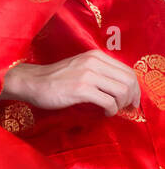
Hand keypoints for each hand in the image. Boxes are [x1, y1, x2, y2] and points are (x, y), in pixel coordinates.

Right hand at [1, 50, 141, 116]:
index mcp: (96, 55)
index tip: (132, 100)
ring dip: (122, 105)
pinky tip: (105, 112)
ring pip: (122, 92)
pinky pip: (109, 102)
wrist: (32, 82)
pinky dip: (111, 111)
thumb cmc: (57, 78)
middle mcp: (94, 62)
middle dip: (132, 98)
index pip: (128, 71)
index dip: (135, 88)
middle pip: (129, 81)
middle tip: (127, 108)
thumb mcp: (81, 66)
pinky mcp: (81, 89)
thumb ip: (101, 71)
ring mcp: (87, 75)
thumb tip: (124, 87)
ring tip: (114, 109)